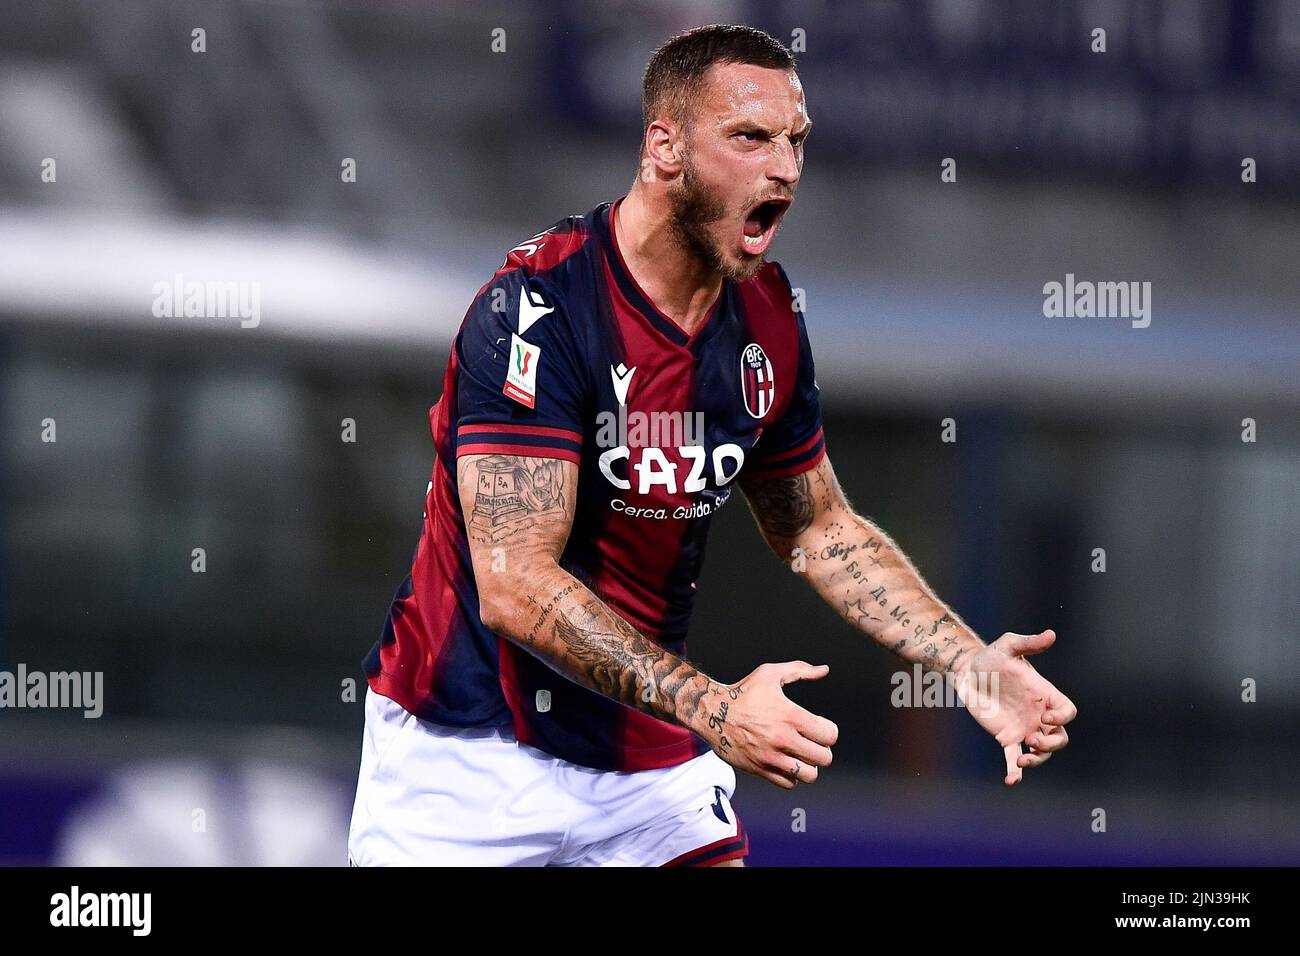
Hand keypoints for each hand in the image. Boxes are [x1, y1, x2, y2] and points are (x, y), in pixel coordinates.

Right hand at [702, 661, 838, 789]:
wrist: (711, 712)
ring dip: (809, 766)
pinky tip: (785, 762)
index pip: (830, 735)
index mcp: (790, 715)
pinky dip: (791, 776)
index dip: (828, 731)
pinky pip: (789, 784)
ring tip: (800, 755)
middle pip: (824, 758)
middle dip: (822, 750)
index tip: (819, 728)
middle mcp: (783, 738)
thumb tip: (824, 670)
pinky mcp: (760, 769)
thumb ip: (800, 670)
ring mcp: (771, 756)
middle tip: (812, 743)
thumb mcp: (771, 673)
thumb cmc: (743, 692)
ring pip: (809, 775)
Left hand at [952, 629, 1076, 785]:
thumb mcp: (1008, 646)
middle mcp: (1038, 714)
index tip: (1044, 716)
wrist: (967, 671)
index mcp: (1044, 694)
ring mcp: (1024, 728)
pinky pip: (1015, 759)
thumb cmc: (991, 656)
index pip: (1067, 711)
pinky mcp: (1007, 738)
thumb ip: (1029, 642)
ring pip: (1043, 752)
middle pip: (1060, 737)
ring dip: (1038, 759)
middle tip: (1032, 740)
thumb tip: (1051, 634)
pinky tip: (1011, 780)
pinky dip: (1016, 771)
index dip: (1062, 717)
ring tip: (1022, 758)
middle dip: (1052, 744)